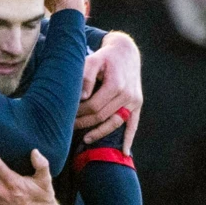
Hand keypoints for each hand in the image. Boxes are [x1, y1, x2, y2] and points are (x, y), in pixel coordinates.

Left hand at [75, 32, 141, 154]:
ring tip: (85, 139)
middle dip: (85, 123)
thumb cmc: (105, 56)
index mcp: (116, 84)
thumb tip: (81, 98)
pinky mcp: (138, 104)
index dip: (80, 112)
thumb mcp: (93, 60)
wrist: (126, 52)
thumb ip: (86, 77)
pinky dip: (128, 139)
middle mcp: (127, 95)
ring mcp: (134, 101)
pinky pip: (133, 125)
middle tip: (70, 126)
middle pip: (102, 116)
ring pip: (115, 123)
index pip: (94, 106)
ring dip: (99, 133)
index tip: (67, 114)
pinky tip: (123, 153)